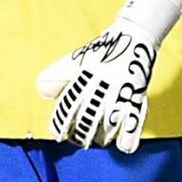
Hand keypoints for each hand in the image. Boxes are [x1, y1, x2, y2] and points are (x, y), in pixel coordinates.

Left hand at [37, 0, 181, 152]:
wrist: (136, 34)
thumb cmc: (104, 50)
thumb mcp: (77, 60)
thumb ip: (58, 76)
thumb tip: (42, 93)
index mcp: (86, 74)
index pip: (69, 105)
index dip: (61, 123)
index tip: (58, 133)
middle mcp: (104, 83)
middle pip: (87, 119)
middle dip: (80, 134)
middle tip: (77, 139)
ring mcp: (122, 91)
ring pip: (107, 124)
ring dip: (99, 137)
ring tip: (94, 142)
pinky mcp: (139, 96)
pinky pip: (135, 122)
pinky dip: (129, 138)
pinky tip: (123, 146)